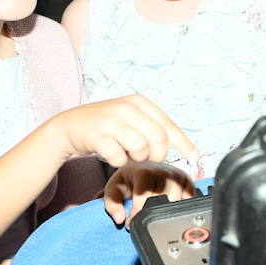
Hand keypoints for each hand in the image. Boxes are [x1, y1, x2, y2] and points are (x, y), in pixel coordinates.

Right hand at [48, 94, 197, 169]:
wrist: (70, 126)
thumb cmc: (105, 125)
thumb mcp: (130, 118)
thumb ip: (152, 127)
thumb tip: (180, 145)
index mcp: (139, 102)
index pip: (168, 125)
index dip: (184, 144)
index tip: (195, 157)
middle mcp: (127, 108)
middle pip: (158, 139)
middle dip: (157, 155)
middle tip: (147, 158)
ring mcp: (111, 120)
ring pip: (141, 148)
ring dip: (136, 158)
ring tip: (127, 154)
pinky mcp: (97, 135)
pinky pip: (119, 157)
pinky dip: (119, 162)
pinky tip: (113, 156)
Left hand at [104, 161, 195, 226]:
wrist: (143, 160)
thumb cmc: (129, 178)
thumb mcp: (114, 189)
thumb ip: (112, 204)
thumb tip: (120, 219)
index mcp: (143, 172)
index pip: (144, 195)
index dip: (137, 212)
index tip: (131, 222)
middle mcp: (162, 171)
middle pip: (163, 199)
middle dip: (152, 214)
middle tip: (143, 220)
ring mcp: (176, 174)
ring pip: (178, 199)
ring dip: (167, 211)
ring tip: (156, 214)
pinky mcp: (186, 179)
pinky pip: (190, 196)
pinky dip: (182, 205)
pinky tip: (170, 207)